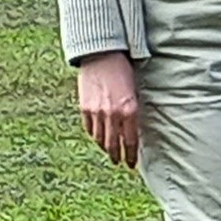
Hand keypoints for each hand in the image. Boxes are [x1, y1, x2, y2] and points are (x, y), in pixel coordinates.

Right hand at [75, 50, 141, 169]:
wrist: (101, 55)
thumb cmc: (123, 70)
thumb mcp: (135, 91)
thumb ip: (133, 111)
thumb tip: (132, 129)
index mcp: (130, 111)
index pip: (130, 142)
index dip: (130, 156)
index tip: (131, 165)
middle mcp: (113, 115)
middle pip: (113, 145)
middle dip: (116, 156)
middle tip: (119, 162)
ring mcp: (97, 112)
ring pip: (99, 139)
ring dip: (104, 147)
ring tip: (109, 151)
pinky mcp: (84, 108)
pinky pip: (89, 128)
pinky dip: (94, 135)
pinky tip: (97, 137)